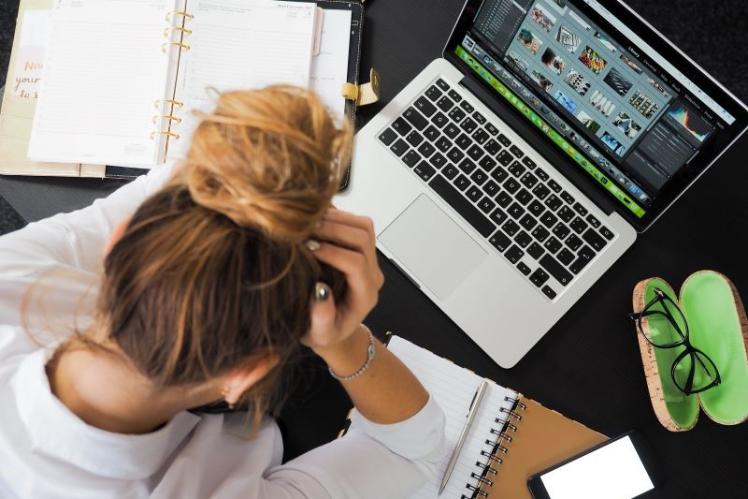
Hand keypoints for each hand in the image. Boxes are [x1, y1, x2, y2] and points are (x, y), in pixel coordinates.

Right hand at [301, 209, 384, 353]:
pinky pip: (356, 223)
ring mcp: (369, 259)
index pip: (356, 263)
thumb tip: (320, 291)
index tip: (307, 248)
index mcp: (365, 294)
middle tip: (305, 230)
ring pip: (363, 226)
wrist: (335, 328)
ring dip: (336, 219)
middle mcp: (372, 274)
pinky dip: (336, 216)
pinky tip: (314, 221)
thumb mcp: (319, 334)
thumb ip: (322, 318)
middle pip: (363, 238)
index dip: (333, 252)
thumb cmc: (325, 332)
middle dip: (334, 229)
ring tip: (308, 223)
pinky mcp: (361, 248)